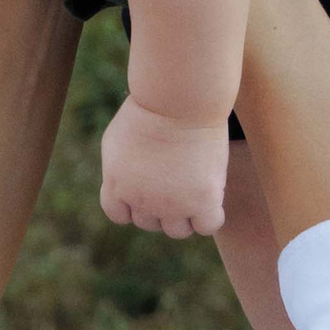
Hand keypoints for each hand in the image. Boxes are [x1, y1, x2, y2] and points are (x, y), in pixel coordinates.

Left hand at [100, 94, 230, 234]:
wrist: (179, 99)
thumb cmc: (152, 106)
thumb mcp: (120, 137)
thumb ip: (121, 167)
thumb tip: (132, 183)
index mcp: (116, 184)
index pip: (120, 215)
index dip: (134, 205)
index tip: (148, 186)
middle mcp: (141, 200)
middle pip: (150, 223)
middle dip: (161, 206)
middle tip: (176, 178)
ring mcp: (171, 204)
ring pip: (177, 230)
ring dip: (185, 214)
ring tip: (195, 186)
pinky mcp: (201, 201)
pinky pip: (208, 226)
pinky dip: (210, 217)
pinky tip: (213, 195)